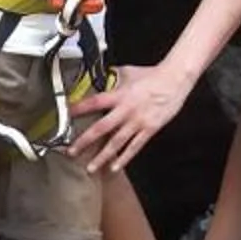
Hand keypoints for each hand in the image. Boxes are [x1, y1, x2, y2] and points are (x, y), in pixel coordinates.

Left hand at [70, 63, 192, 172]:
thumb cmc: (152, 75)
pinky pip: (135, 146)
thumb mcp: (128, 71)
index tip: (66, 117)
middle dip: (85, 141)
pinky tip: (115, 167)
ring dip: (102, 156)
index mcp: (119, 95)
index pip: (94, 103)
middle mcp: (126, 110)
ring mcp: (138, 122)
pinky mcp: (149, 129)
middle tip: (71, 152)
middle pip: (101, 128)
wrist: (175, 80)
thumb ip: (113, 77)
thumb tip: (101, 77)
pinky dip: (125, 158)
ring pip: (117, 142)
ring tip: (90, 167)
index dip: (79, 109)